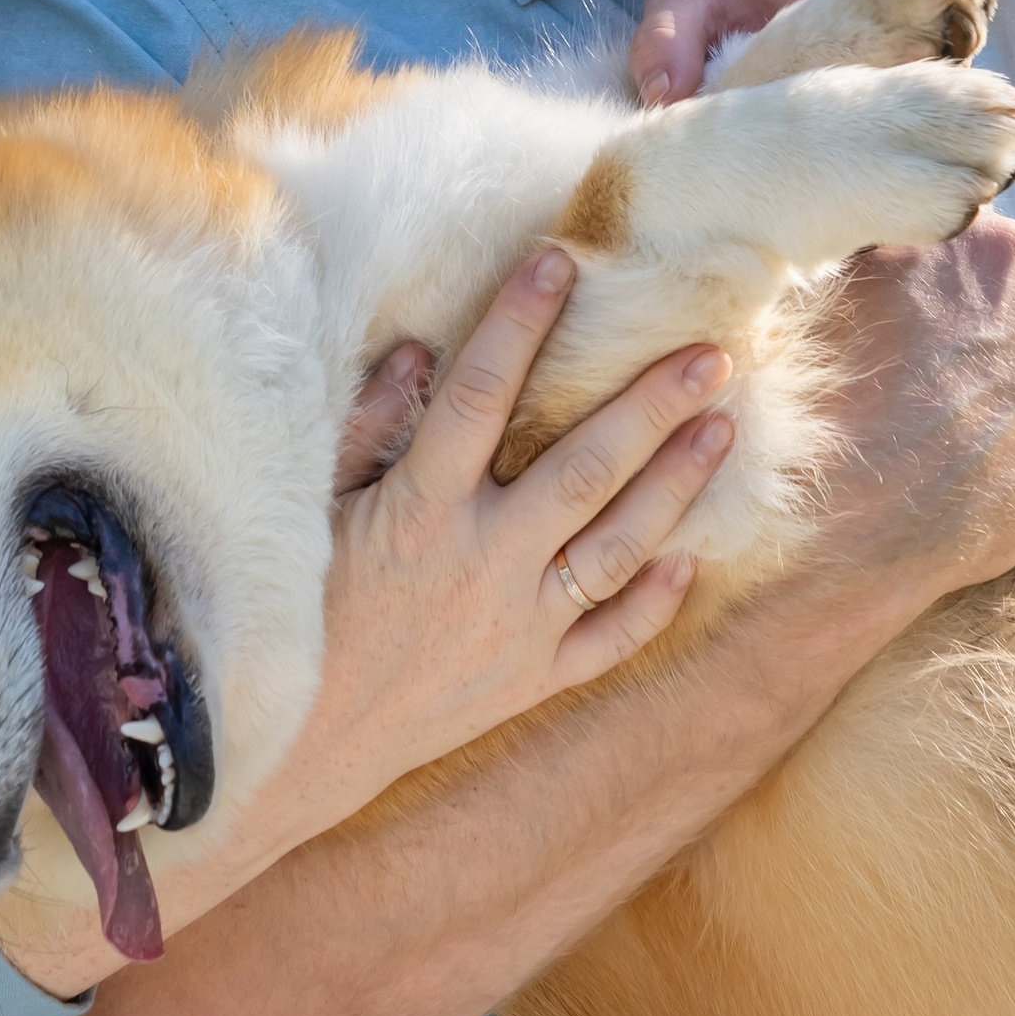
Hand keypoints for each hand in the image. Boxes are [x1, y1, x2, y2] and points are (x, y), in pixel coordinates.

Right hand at [0, 251, 724, 1000]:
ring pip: (617, 548)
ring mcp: (516, 630)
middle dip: (650, 406)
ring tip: (724, 428)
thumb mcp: (308, 514)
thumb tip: (418, 352)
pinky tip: (691, 558)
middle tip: (712, 353)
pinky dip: (652, 601)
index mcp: (418, 513)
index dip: (518, 323)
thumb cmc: (290, 617)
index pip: (478, 397)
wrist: (294, 754)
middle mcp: (481, 567)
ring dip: (676, 486)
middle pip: (583, 470)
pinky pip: (608, 640)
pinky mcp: (530, 682)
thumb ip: (364, 431)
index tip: (560, 260)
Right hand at [801, 216, 1014, 624]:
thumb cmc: (818, 395)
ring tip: (953, 430)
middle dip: (991, 334)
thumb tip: (894, 223)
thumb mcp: (833, 278)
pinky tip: (982, 475)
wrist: (829, 526)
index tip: (913, 309)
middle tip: (929, 375)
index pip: (984, 245)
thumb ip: (887, 237)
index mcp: (1000, 251)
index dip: (944, 277)